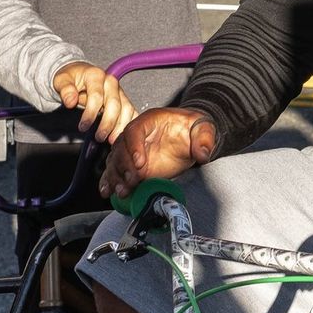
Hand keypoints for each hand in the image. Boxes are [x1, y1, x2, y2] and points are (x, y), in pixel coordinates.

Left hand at [54, 62, 134, 142]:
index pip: (96, 96)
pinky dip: (129, 124)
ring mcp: (119, 91)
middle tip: (99, 137)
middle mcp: (111, 82)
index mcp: (96, 75)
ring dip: (120, 126)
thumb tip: (70, 101)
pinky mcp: (124, 100)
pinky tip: (123, 135)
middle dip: (108, 123)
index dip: (90, 113)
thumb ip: (65, 89)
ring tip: (111, 140)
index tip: (82, 127)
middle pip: (115, 104)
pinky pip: (131, 112)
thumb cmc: (71, 79)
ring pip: (126, 108)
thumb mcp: (61, 80)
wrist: (79, 75)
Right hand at [100, 107, 218, 200]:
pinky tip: (108, 191)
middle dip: (124, 166)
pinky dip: (110, 181)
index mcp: (149, 121)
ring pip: (115, 161)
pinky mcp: (132, 165)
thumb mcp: (203, 128)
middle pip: (121, 148)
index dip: (134, 147)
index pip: (135, 131)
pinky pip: (116, 171)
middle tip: (132, 181)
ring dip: (116, 177)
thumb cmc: (192, 128)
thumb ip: (204, 139)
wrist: (189, 136)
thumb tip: (202, 154)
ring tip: (121, 191)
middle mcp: (135, 135)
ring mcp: (131, 150)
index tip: (140, 163)